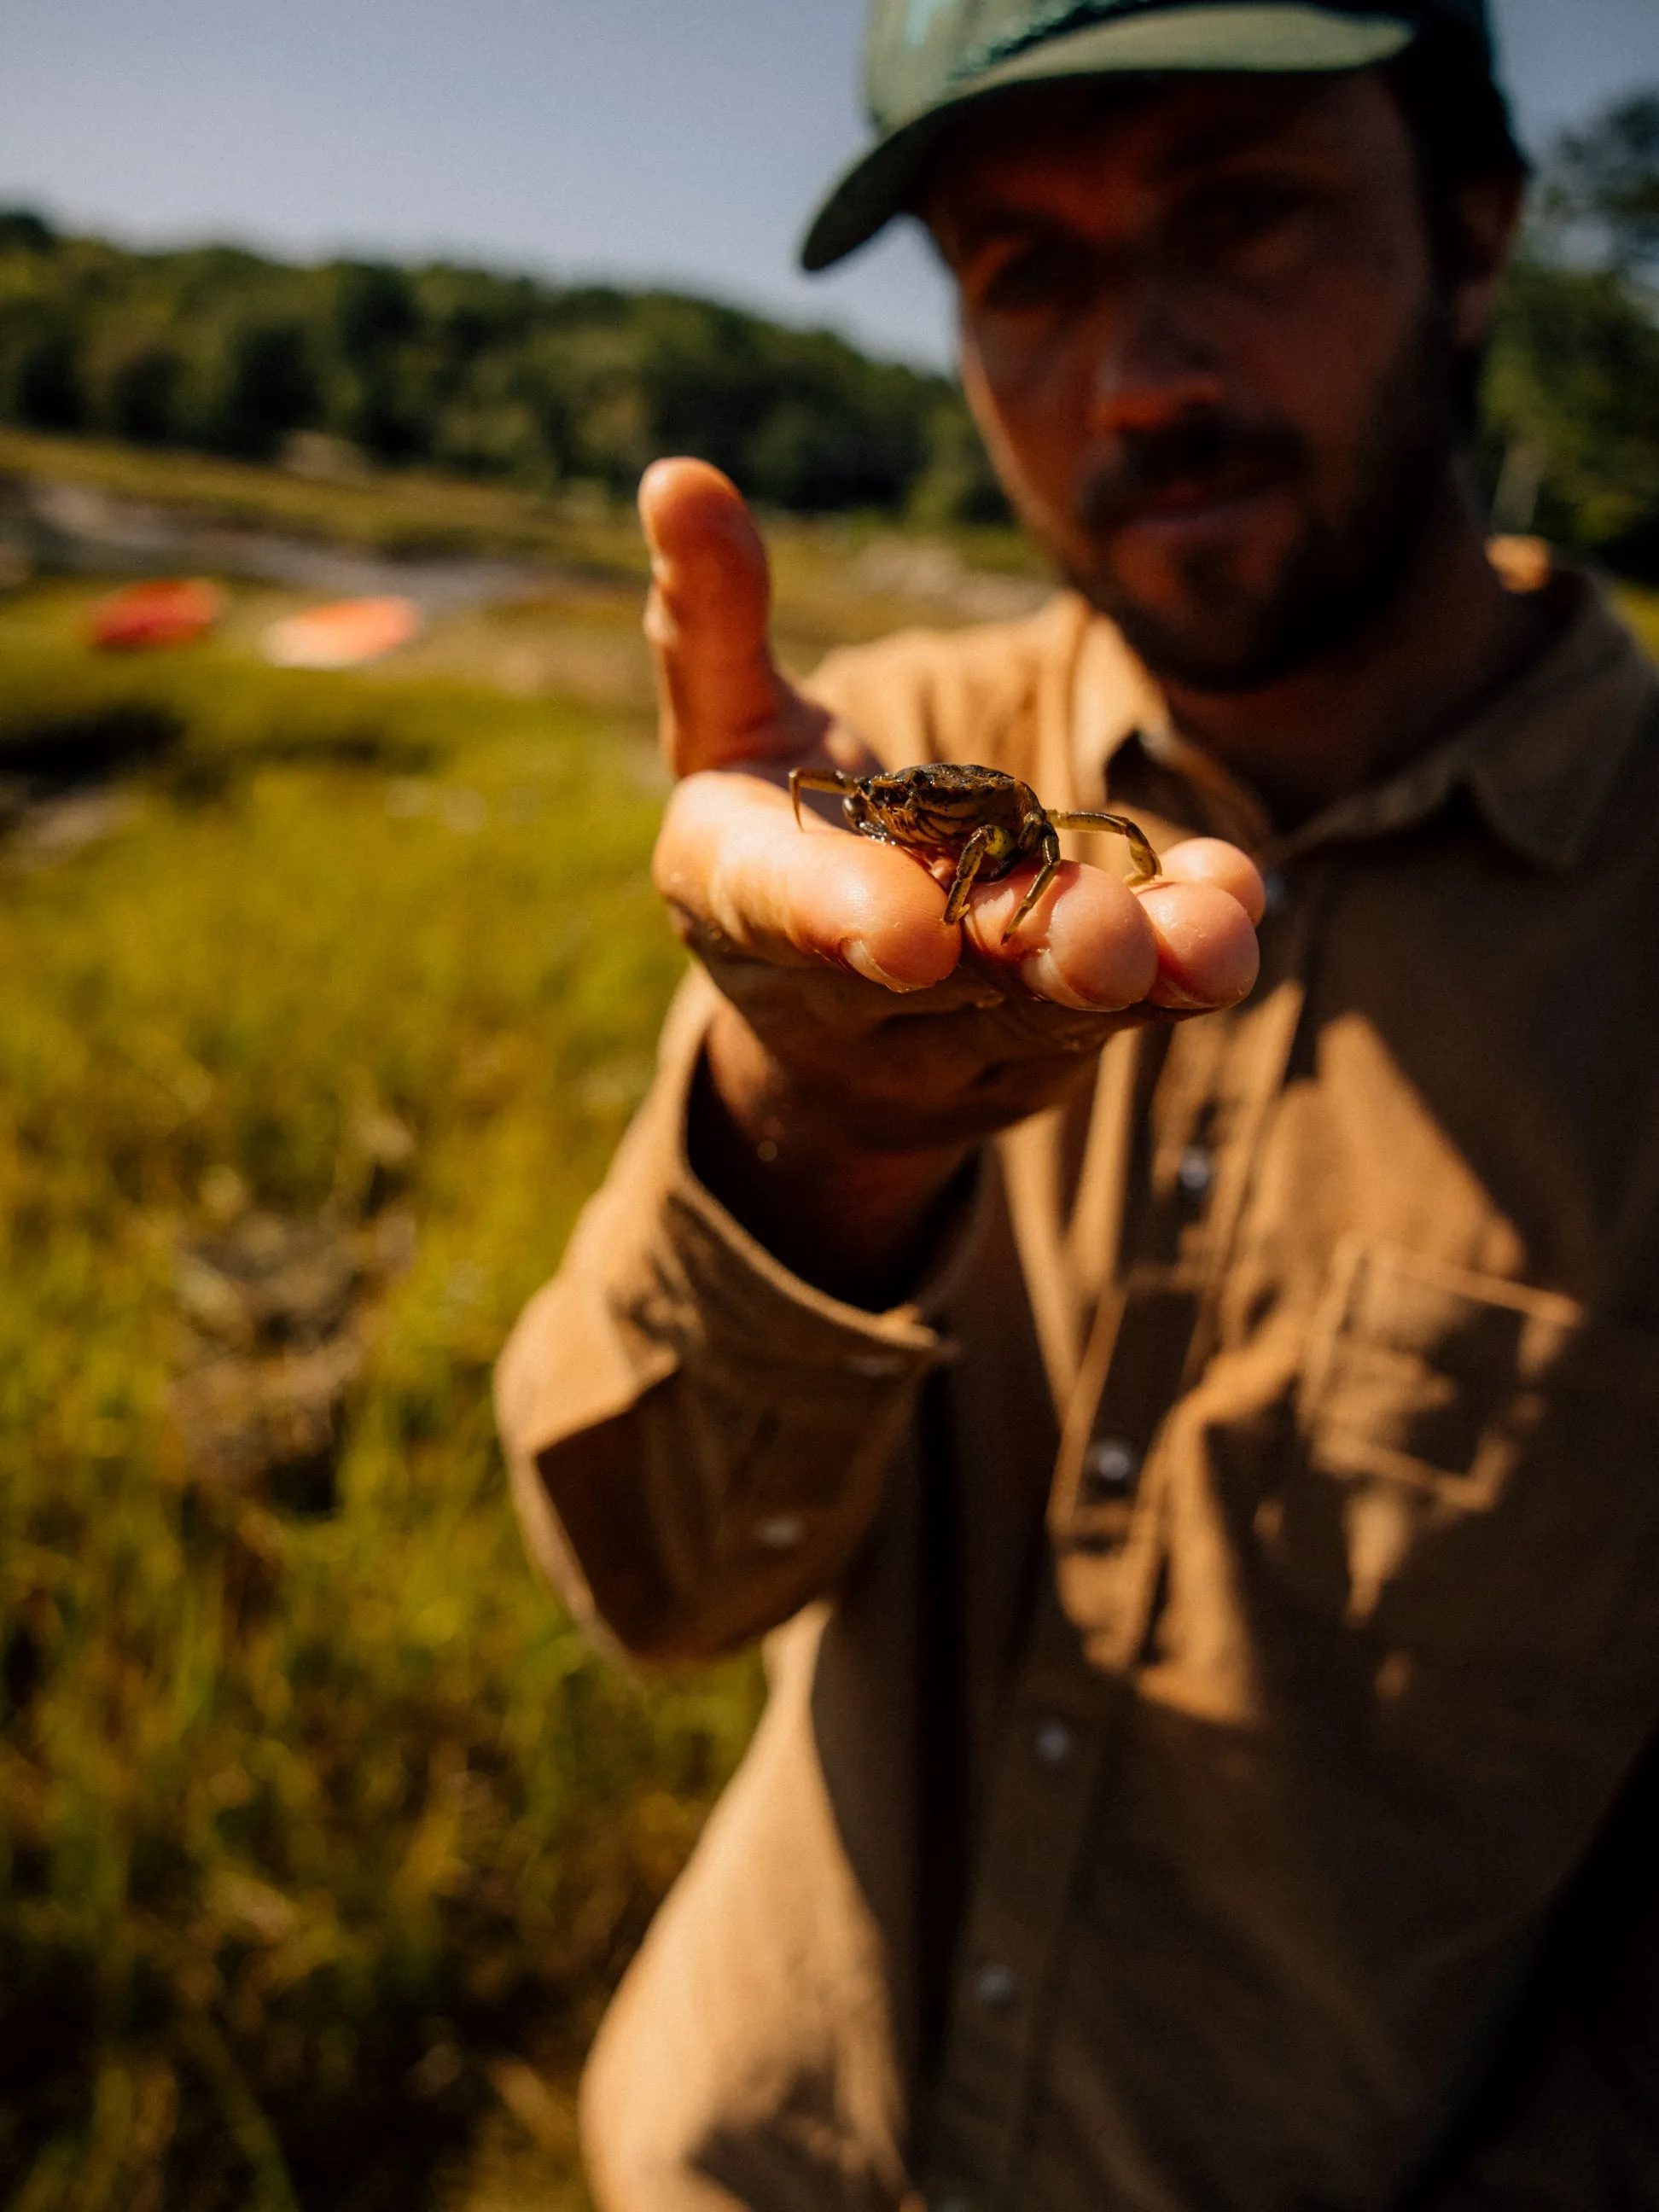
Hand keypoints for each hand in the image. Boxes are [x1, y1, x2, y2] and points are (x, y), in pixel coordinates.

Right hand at [642, 458, 1261, 1299]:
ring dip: (1138, 974)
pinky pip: (1122, 1012)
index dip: (841, 919)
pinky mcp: (1045, 1045)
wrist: (822, 1018)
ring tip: (1212, 937)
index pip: (781, 913)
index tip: (911, 933)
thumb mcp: (723, 729)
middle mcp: (840, 995)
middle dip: (1028, 955)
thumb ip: (709, 620)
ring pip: (1049, 1012)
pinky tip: (1234, 911)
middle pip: (945, 983)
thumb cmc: (768, 837)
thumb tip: (678, 476)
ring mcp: (951, 1036)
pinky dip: (1183, 965)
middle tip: (1101, 943)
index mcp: (741, 901)